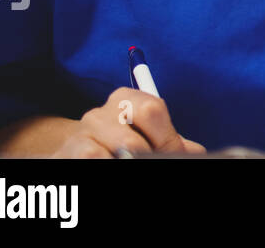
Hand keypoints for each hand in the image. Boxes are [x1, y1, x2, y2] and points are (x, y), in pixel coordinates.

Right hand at [52, 87, 205, 157]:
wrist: (78, 153)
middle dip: (149, 158)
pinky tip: (112, 163)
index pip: (152, 110)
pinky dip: (108, 164)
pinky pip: (93, 160)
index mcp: (126, 98)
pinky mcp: (67, 154)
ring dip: (128, 162)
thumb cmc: (124, 144)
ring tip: (129, 162)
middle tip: (153, 162)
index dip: (167, 140)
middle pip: (132, 142)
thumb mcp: (151, 138)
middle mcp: (100, 112)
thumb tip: (197, 152)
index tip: (172, 154)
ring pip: (115, 155)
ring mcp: (81, 134)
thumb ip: (174, 142)